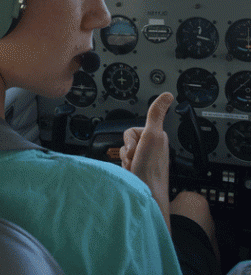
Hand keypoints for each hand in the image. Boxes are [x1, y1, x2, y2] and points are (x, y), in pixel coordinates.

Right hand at [119, 92, 173, 231]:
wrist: (146, 196)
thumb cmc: (151, 169)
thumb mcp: (153, 135)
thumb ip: (156, 114)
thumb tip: (168, 94)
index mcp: (156, 138)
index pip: (131, 131)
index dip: (130, 140)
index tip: (138, 149)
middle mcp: (150, 149)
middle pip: (126, 141)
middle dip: (126, 152)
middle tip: (136, 161)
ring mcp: (143, 161)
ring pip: (122, 153)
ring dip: (125, 162)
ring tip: (134, 170)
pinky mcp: (137, 172)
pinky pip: (122, 164)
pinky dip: (124, 170)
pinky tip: (132, 175)